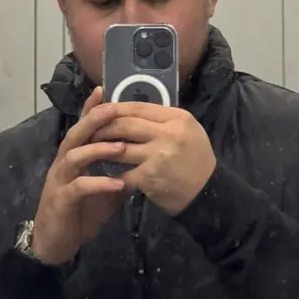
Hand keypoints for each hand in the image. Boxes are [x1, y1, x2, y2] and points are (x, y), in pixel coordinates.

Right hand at [31, 88, 126, 264]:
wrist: (54, 243)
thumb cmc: (79, 212)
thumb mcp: (103, 189)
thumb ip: (119, 172)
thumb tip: (144, 160)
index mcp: (72, 156)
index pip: (81, 126)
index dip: (90, 108)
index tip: (103, 89)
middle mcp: (63, 163)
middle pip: (76, 134)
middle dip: (93, 120)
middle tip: (113, 109)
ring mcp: (59, 181)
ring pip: (74, 156)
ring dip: (98, 149)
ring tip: (121, 146)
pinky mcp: (60, 201)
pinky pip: (79, 187)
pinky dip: (98, 183)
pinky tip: (116, 183)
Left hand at [91, 103, 216, 215]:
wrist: (208, 192)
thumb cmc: (196, 157)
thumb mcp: (186, 129)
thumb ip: (162, 119)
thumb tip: (131, 111)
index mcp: (177, 118)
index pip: (138, 107)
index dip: (116, 108)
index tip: (102, 111)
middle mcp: (167, 134)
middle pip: (126, 124)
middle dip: (104, 126)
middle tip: (91, 130)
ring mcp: (158, 156)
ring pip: (119, 147)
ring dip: (102, 148)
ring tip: (92, 149)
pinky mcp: (150, 177)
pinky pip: (124, 172)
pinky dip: (112, 172)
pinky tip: (104, 172)